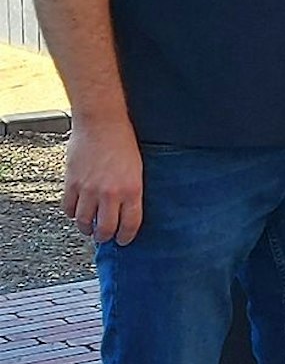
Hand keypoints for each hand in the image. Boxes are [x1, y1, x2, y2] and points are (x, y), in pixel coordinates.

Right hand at [63, 117, 143, 244]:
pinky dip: (71, 213)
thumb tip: (127, 208)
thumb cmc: (122, 141)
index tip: (124, 240)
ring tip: (89, 227)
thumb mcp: (137, 169)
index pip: (130, 224)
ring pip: (84, 222)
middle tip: (105, 237)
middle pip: (105, 228)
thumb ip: (131, 190)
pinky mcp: (72, 184)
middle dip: (105, 237)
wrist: (101, 123)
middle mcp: (110, 193)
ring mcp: (89, 190)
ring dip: (86, 228)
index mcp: (132, 189)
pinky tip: (76, 212)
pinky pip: (68, 208)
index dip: (126, 237)